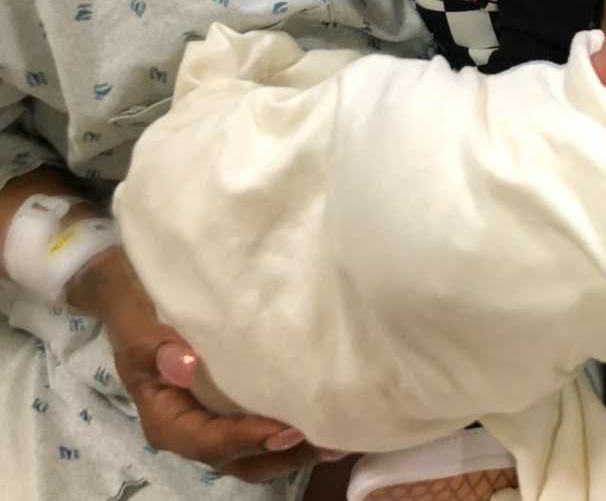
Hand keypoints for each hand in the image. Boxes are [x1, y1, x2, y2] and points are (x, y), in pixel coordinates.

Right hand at [67, 247, 340, 482]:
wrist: (134, 280)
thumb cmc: (137, 300)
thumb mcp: (136, 319)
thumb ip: (155, 346)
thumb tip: (187, 369)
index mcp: (166, 415)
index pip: (206, 442)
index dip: (244, 440)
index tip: (284, 431)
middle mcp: (193, 423)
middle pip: (238, 457)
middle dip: (281, 455)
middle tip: (328, 442)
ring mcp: (216, 412)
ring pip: (255, 449)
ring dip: (294, 449)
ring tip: (340, 439)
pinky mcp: (235, 395)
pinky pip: (263, 422)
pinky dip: (292, 427)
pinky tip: (327, 414)